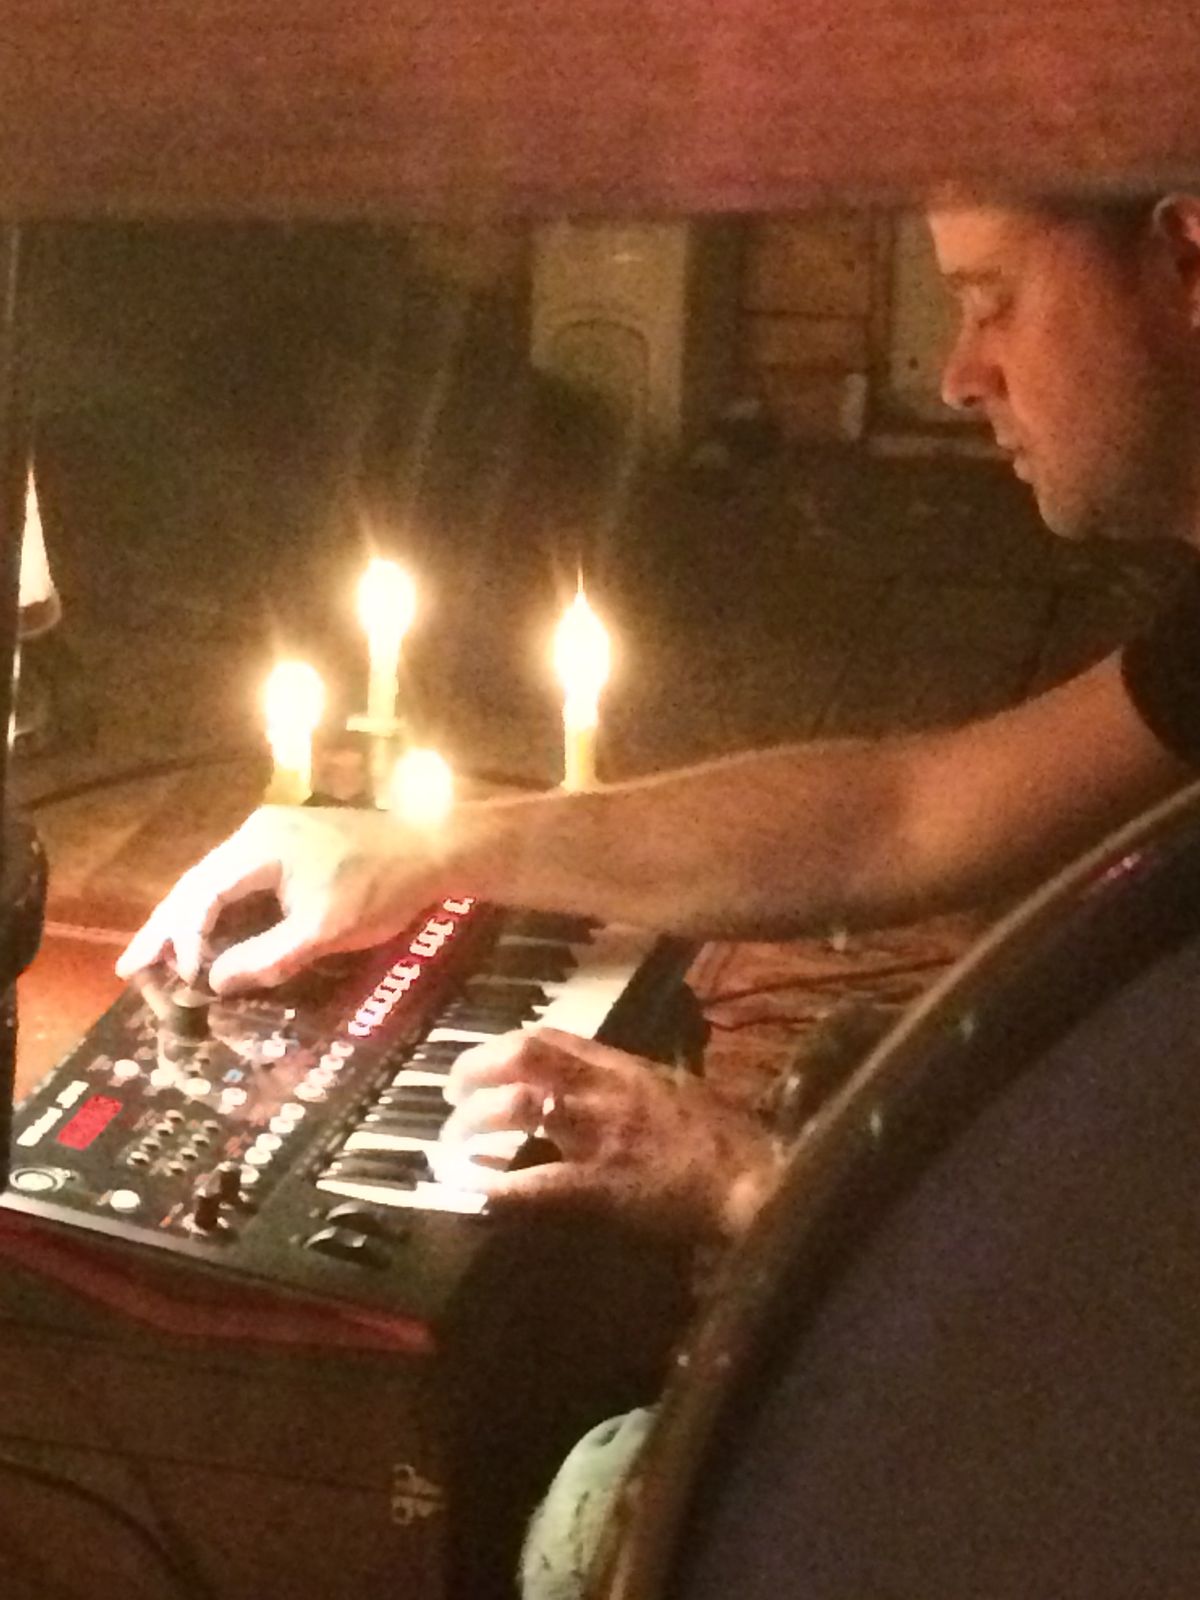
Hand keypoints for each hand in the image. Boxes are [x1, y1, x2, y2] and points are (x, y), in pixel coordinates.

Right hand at [116, 805, 447, 993]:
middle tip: (129, 967)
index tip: (181, 977)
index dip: (184, 938)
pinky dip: (216, 908)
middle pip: (197, 883)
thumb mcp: (325, 931)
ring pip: (215, 880)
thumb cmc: (382, 888)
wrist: (434, 848)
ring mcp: (272, 835)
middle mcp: (256, 833)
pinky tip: (204, 933)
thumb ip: (267, 957)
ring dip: (186, 919)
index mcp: (259, 846)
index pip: (203, 894)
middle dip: (164, 928)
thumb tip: (216, 983)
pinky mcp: (288, 844)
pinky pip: (237, 878)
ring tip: (154, 956)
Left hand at [438, 1026, 782, 1241]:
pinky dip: (499, 1187)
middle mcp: (603, 1089)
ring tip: (451, 1143)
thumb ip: (634, 1079)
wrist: (751, 1177)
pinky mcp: (600, 1185)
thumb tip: (603, 1077)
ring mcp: (599, 1134)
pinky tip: (473, 1192)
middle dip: (475, 1072)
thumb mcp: (675, 1087)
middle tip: (450, 1096)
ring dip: (476, 1124)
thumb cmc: (721, 1135)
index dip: (502, 1045)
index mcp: (621, 1066)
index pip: (549, 1037)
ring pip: (520, 1109)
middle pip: (523, 1059)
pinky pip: (538, 1183)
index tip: (478, 1062)